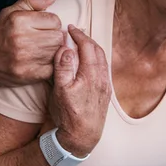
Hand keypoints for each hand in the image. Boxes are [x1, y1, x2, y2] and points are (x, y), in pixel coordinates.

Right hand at [0, 0, 63, 86]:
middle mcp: (21, 39)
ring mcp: (24, 59)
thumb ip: (32, 0)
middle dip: (54, 37)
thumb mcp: (12, 11)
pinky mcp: (27, 74)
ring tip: (41, 50)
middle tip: (44, 40)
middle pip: (58, 38)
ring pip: (56, 53)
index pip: (55, 21)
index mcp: (20, 20)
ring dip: (52, 51)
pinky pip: (52, 69)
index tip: (44, 28)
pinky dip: (50, 65)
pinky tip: (40, 61)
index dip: (51, 24)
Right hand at [47, 25, 110, 156]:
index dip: (78, 35)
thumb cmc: (69, 115)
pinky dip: (96, 58)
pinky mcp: (105, 92)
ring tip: (81, 44)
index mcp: (91, 75)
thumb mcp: (60, 91)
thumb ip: (63, 67)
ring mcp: (105, 85)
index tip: (69, 28)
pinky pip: (103, 68)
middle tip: (75, 33)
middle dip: (86, 39)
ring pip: (102, 59)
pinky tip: (88, 61)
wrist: (82, 136)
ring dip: (92, 48)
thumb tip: (65, 48)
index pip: (87, 46)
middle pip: (97, 50)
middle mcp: (102, 78)